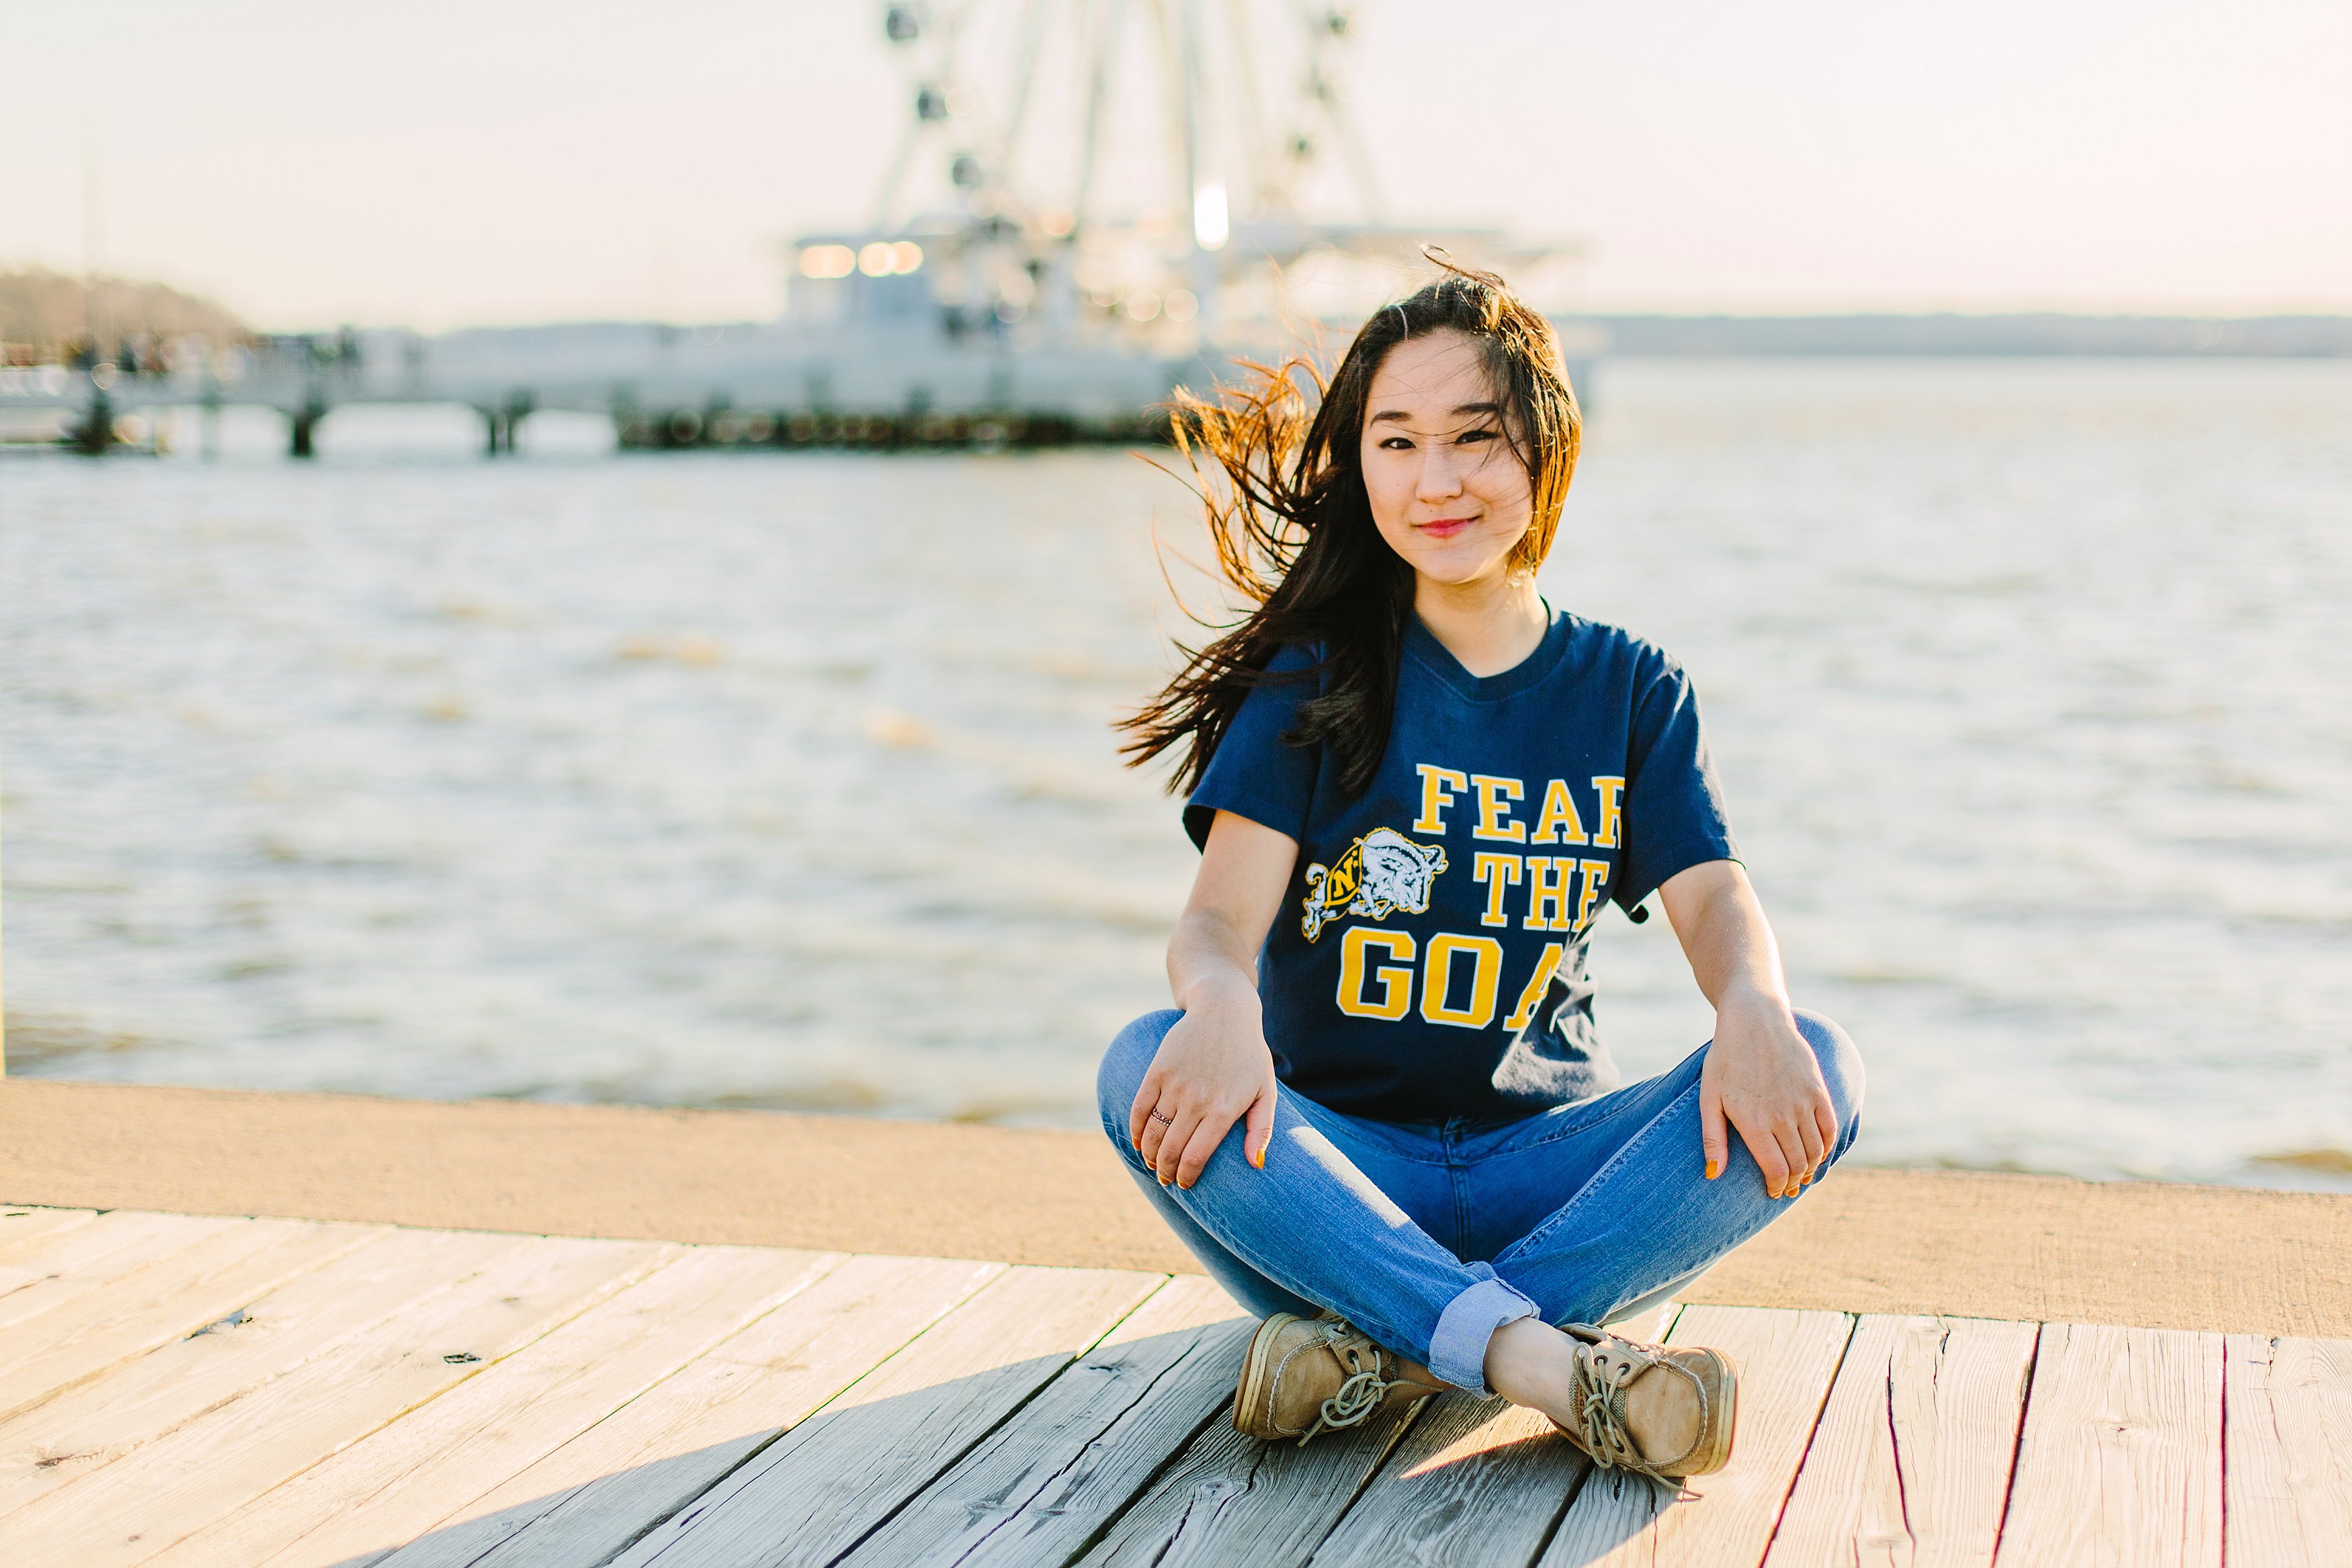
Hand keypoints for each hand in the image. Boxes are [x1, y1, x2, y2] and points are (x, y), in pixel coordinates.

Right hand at [1130, 975, 1278, 1188]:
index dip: (1186, 1177)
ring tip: (1153, 1163)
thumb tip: (1255, 1164)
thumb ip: (1261, 1129)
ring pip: (1152, 1133)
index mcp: (1223, 1110)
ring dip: (1149, 1155)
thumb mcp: (1265, 1091)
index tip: (1185, 1185)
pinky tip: (1139, 1142)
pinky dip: (1136, 1130)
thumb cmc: (1249, 1055)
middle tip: (1166, 1180)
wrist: (1223, 1010)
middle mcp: (1196, 1100)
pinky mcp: (1157, 1070)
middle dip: (1165, 1172)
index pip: (1195, 1157)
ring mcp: (1174, 1084)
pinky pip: (1140, 1108)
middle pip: (1170, 1150)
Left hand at [1699, 986, 1836, 1198]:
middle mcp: (1782, 1115)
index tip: (1774, 1192)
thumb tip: (1713, 1175)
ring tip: (1802, 1175)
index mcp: (1754, 1121)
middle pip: (1798, 1164)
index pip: (1776, 1170)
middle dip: (1793, 1182)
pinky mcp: (1818, 1089)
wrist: (1754, 1019)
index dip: (1777, 1186)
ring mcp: (1803, 1102)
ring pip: (1815, 1150)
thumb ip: (1712, 1138)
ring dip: (1811, 1168)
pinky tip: (1819, 1154)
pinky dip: (1827, 1146)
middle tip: (1788, 1188)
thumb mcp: (1709, 1097)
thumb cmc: (1725, 1059)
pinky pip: (1829, 1128)